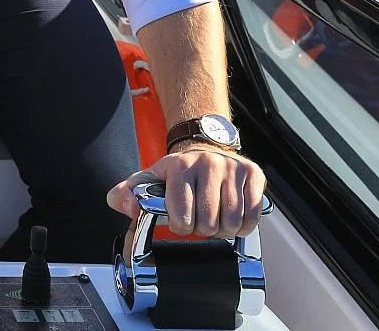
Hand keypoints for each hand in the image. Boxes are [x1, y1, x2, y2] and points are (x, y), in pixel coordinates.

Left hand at [108, 147, 266, 238]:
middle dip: (203, 230)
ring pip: (232, 220)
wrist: (205, 147)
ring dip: (225, 230)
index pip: (181, 216)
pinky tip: (234, 218)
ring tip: (216, 221)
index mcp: (178, 167)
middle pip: (209, 222)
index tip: (181, 222)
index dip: (181, 227)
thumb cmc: (177, 171)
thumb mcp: (147, 179)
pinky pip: (253, 214)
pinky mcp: (252, 173)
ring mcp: (232, 168)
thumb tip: (129, 207)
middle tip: (200, 222)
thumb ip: (125, 194)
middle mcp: (207, 164)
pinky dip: (245, 225)